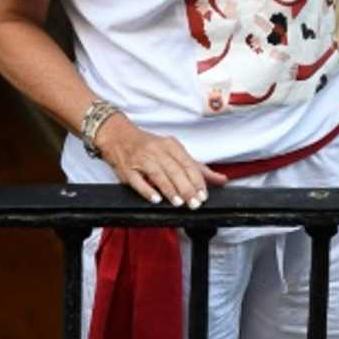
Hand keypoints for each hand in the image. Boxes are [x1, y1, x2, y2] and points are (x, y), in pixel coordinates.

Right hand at [94, 116, 228, 209]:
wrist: (117, 136)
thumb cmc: (147, 145)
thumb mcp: (174, 151)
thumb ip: (197, 167)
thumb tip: (221, 179)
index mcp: (170, 145)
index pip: (188, 163)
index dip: (197, 180)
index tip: (203, 194)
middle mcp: (156, 150)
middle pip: (175, 170)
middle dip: (186, 188)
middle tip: (194, 202)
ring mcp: (141, 160)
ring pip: (158, 175)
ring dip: (169, 189)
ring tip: (179, 202)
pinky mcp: (127, 170)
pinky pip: (138, 181)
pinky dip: (147, 190)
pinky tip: (156, 199)